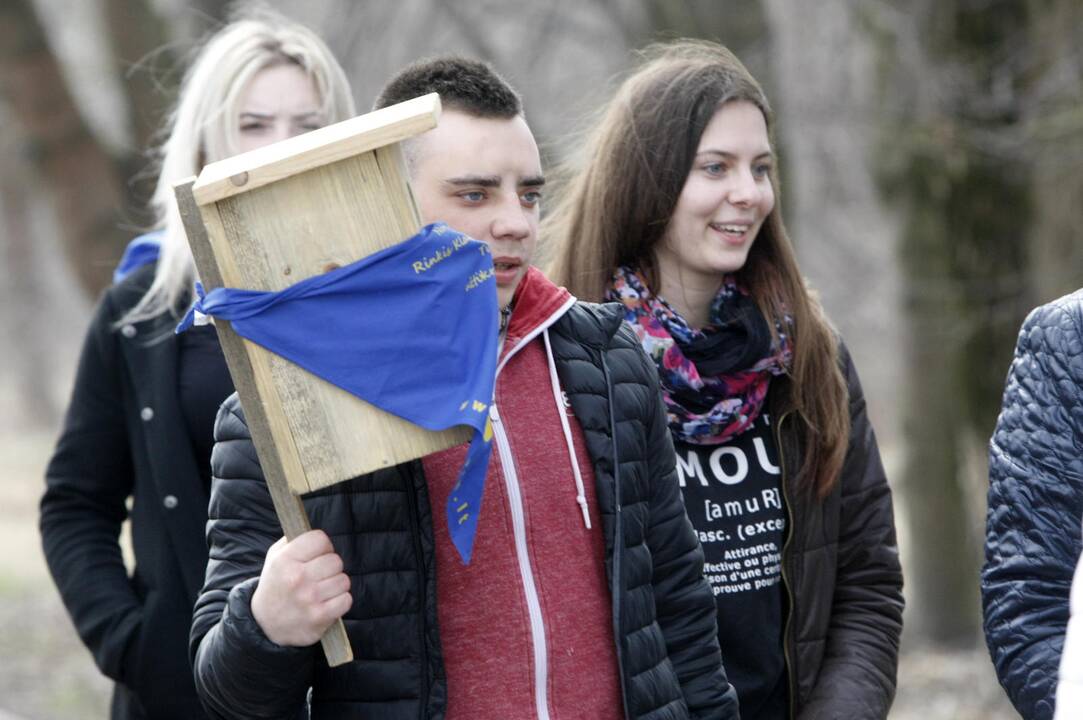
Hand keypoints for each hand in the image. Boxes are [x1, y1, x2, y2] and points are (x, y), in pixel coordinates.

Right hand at [250, 530, 351, 646]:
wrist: (265, 624)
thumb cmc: (276, 584)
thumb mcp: (275, 557)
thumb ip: (294, 540)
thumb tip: (318, 534)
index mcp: (285, 560)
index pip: (320, 539)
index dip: (322, 546)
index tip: (317, 554)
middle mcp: (297, 578)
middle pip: (335, 560)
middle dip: (330, 566)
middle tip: (318, 574)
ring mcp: (309, 599)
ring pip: (343, 580)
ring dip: (335, 585)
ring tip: (321, 589)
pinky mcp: (320, 617)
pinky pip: (346, 600)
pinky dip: (340, 601)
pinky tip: (326, 602)